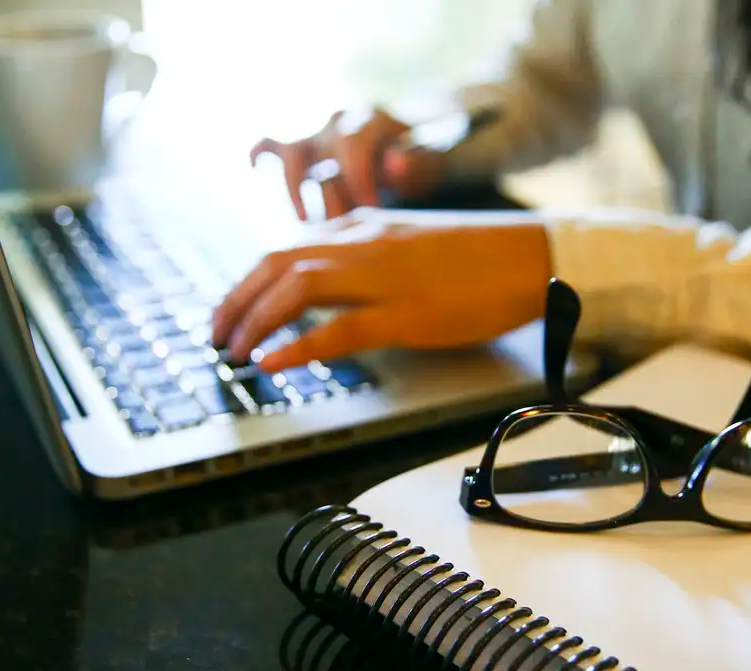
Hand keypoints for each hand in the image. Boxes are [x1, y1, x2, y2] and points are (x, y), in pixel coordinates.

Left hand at [211, 218, 553, 372]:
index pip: (287, 246)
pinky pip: (339, 328)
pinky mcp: (407, 313)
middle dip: (236, 299)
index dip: (249, 280)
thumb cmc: (480, 256)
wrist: (533, 257)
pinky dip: (297, 346)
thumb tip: (330, 282)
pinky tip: (274, 363)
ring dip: (255, 319)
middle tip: (216, 334)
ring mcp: (385, 277)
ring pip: (297, 286)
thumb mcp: (410, 243)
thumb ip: (366, 255)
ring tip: (234, 351)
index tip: (231, 308)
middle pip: (277, 262)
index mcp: (365, 227)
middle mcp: (365, 243)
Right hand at [250, 107, 444, 220]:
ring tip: (306, 219)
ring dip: (295, 187)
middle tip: (343, 220)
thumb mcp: (429, 160)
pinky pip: (273, 145)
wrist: (411, 150)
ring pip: (291, 150)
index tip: (372, 208)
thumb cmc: (420, 160)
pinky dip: (261, 153)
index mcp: (372, 119)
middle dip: (331, 187)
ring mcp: (318, 136)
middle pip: (321, 146)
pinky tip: (255, 167)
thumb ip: (415, 161)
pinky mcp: (304, 149)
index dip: (360, 178)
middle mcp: (339, 122)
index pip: (354, 143)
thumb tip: (393, 163)